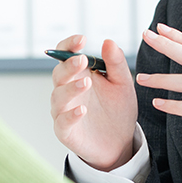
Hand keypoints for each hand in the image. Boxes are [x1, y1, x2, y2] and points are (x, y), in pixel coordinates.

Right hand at [49, 34, 136, 170]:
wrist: (120, 143)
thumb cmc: (117, 109)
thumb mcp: (122, 84)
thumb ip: (116, 63)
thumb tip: (108, 41)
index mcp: (79, 74)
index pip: (65, 54)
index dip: (69, 45)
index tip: (82, 39)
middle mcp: (67, 90)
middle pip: (59, 74)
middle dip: (69, 66)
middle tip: (82, 60)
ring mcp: (64, 111)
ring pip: (59, 96)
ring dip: (71, 89)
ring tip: (86, 84)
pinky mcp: (65, 131)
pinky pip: (62, 122)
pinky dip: (70, 115)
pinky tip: (82, 110)